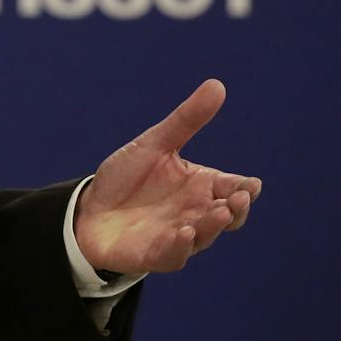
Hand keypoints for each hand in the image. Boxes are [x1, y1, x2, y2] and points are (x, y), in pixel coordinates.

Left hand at [74, 79, 261, 274]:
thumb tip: (217, 85)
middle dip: (234, 209)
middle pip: (226, 216)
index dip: (243, 189)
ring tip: (217, 213)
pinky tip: (183, 233)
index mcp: (200, 187)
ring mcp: (176, 236)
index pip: (231, 188)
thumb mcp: (155, 144)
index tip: (251, 184)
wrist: (89, 207)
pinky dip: (179, 246)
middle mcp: (194, 213)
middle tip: (237, 198)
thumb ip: (186, 120)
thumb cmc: (127, 177)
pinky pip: (172, 256)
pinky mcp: (152, 254)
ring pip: (203, 237)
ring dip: (211, 227)